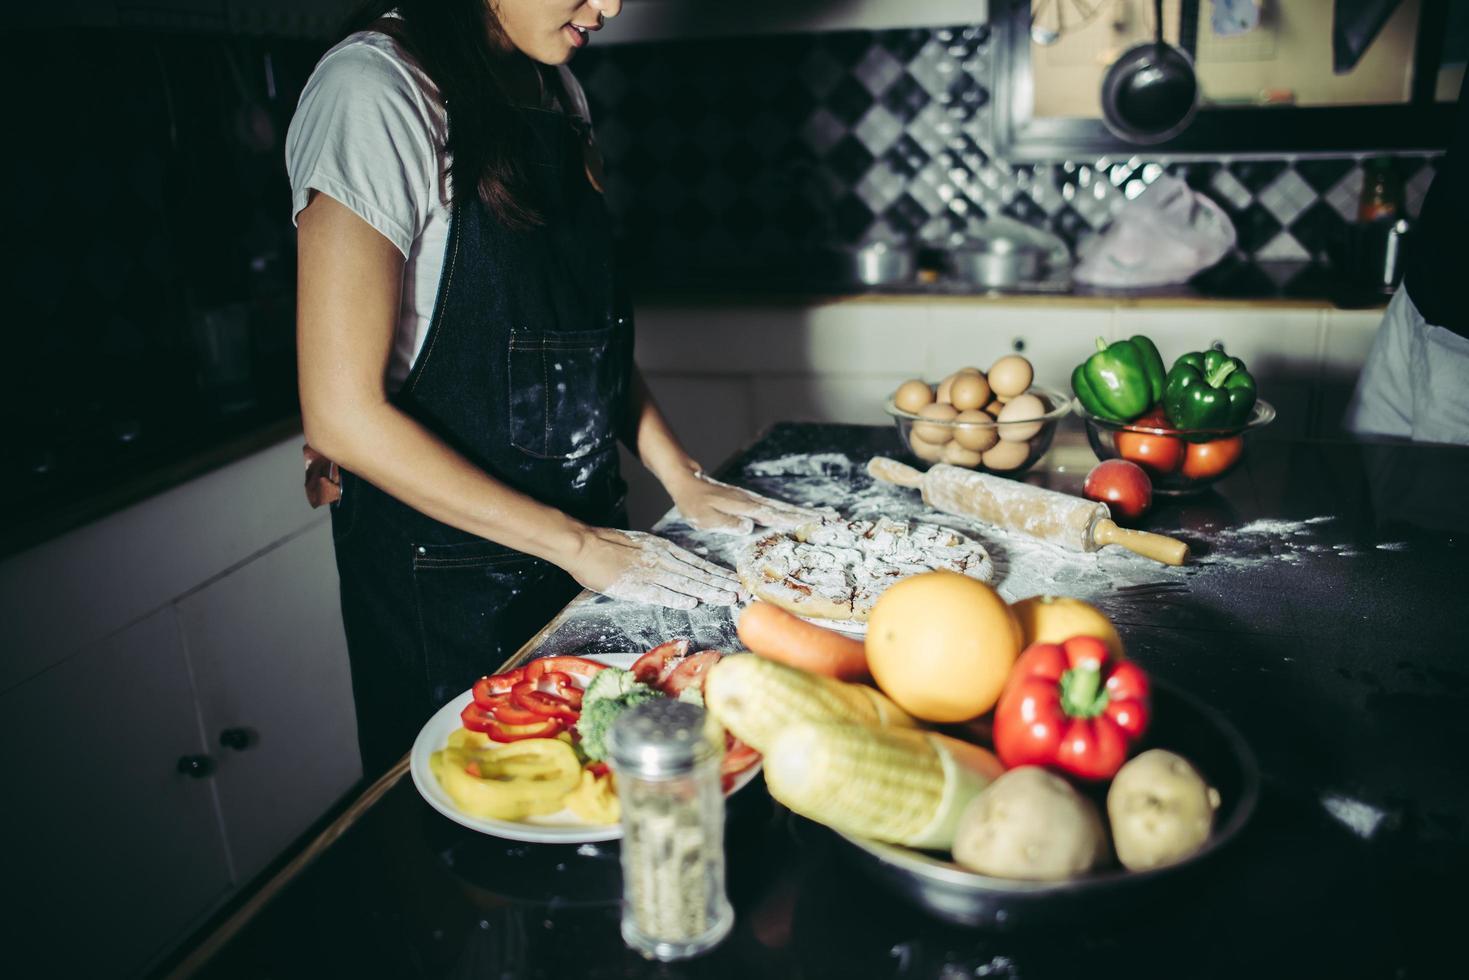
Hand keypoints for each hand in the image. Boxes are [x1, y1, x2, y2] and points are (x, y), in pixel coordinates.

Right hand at [567, 527, 744, 609]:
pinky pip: (658, 592)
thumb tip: (692, 562)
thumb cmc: (612, 546)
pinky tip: (691, 603)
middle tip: (741, 593)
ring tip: (725, 598)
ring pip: (684, 582)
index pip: (698, 564)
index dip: (718, 574)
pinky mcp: (634, 584)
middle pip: (697, 574)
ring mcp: (649, 572)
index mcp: (664, 550)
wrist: (585, 545)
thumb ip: (667, 555)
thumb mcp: (646, 544)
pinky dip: (675, 597)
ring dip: (707, 592)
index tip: (736, 582)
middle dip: (720, 584)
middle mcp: (662, 559)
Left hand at [668, 470, 836, 533]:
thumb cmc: (694, 504)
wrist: (688, 483)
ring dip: (803, 512)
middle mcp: (753, 502)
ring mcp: (753, 500)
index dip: (794, 520)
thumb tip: (749, 527)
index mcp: (744, 507)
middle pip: (785, 509)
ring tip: (824, 515)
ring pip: (783, 507)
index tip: (815, 523)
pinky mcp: (751, 501)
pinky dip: (790, 510)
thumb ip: (727, 523)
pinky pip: (775, 507)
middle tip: (832, 519)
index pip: (774, 515)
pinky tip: (799, 513)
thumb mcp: (705, 518)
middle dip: (809, 515)